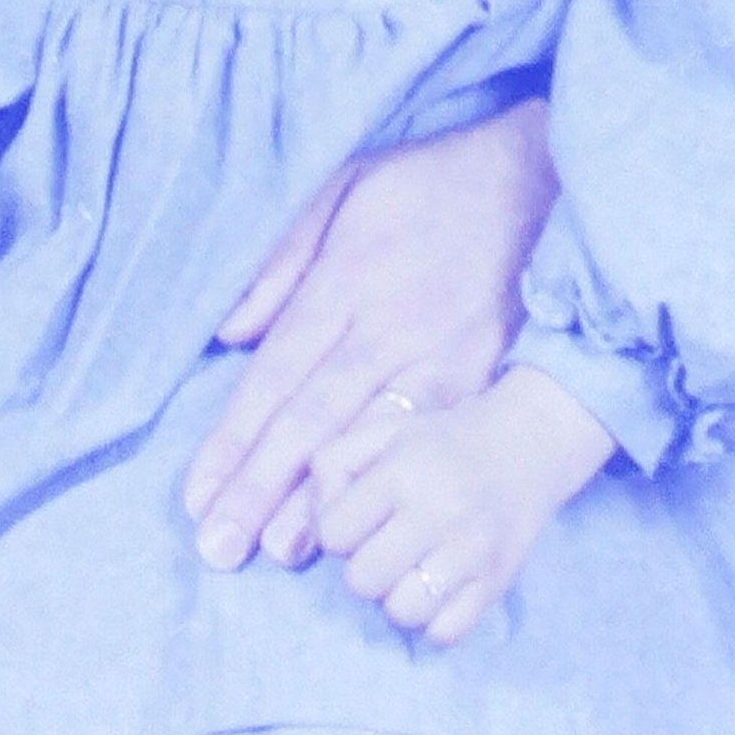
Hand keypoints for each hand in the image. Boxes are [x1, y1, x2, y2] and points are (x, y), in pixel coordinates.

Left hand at [183, 98, 559, 572]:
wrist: (536, 179)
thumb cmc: (427, 183)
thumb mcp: (341, 188)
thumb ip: (282, 259)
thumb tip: (231, 331)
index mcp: (347, 281)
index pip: (277, 374)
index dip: (234, 440)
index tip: (199, 493)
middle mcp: (390, 329)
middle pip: (312, 421)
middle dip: (261, 489)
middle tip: (219, 547)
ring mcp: (441, 359)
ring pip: (369, 443)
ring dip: (323, 504)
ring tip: (279, 555)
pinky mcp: (481, 376)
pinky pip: (424, 440)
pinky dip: (391, 488)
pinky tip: (368, 526)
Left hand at [311, 366, 615, 644]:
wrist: (525, 446)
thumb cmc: (440, 443)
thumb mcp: (382, 432)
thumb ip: (333, 464)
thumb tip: (317, 522)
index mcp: (401, 472)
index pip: (333, 534)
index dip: (337, 532)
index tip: (360, 521)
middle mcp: (436, 512)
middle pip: (361, 581)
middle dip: (364, 569)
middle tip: (386, 549)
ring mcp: (470, 553)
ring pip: (401, 613)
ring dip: (397, 598)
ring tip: (411, 571)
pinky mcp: (495, 584)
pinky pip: (443, 634)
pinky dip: (433, 621)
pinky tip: (438, 590)